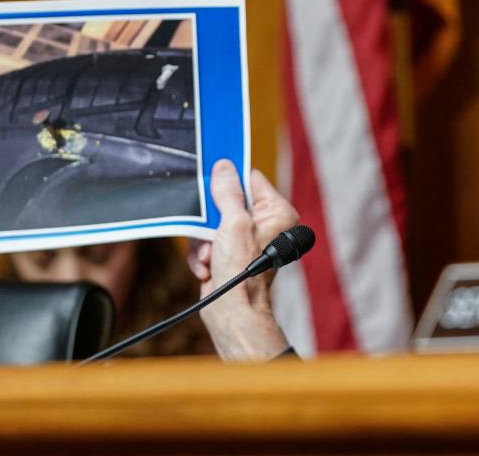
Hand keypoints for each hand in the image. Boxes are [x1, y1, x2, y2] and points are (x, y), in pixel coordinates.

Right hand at [187, 159, 298, 360]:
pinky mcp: (230, 253)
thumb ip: (228, 193)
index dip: (230, 180)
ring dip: (204, 242)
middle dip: (211, 221)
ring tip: (211, 257)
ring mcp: (247, 239)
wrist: (232, 312)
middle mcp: (265, 224)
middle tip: (211, 235)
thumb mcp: (233, 224)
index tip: (212, 179)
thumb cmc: (243, 272)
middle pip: (227, 201)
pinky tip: (207, 267)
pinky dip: (202, 254)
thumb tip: (224, 167)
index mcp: (276, 212)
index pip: (251, 179)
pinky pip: (207, 241)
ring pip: (212, 222)